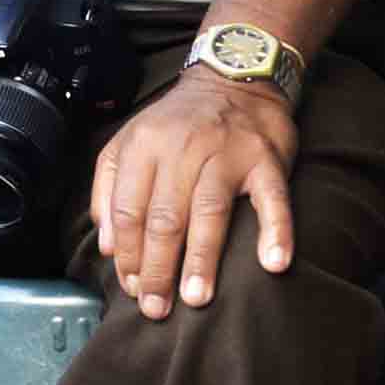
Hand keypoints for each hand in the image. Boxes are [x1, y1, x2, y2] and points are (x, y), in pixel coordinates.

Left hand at [91, 67, 297, 321]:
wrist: (234, 76)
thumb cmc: (178, 123)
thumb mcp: (130, 142)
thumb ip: (109, 188)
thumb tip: (108, 245)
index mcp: (143, 147)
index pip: (128, 209)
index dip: (128, 253)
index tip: (131, 287)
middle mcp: (182, 149)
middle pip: (164, 217)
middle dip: (157, 268)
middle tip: (156, 308)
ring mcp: (226, 153)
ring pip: (209, 211)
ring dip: (202, 258)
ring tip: (197, 297)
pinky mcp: (265, 159)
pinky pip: (272, 199)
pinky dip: (276, 230)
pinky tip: (274, 262)